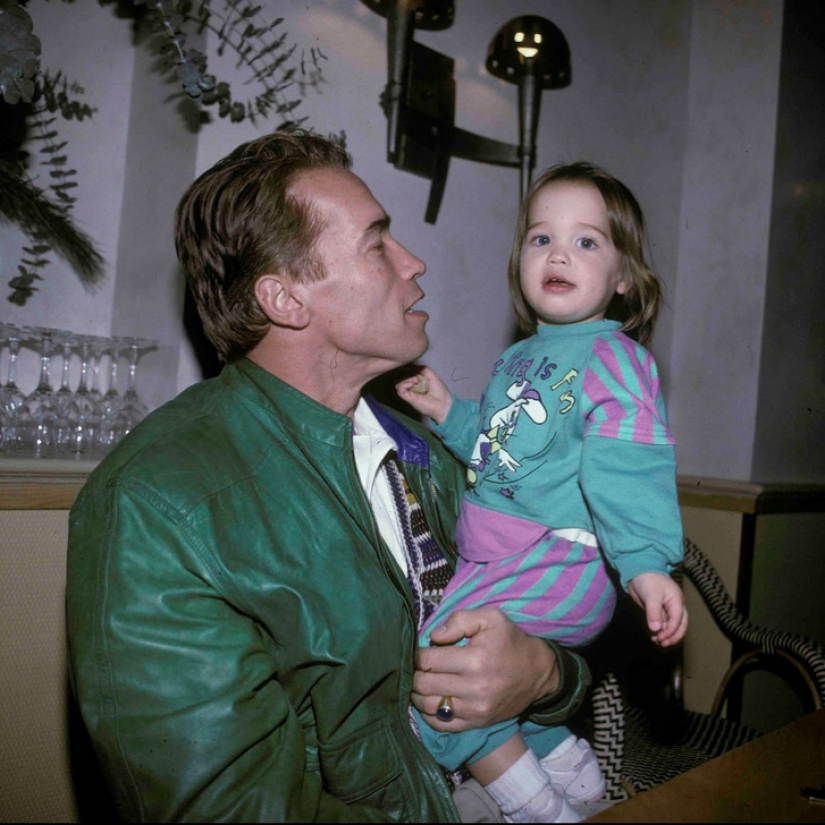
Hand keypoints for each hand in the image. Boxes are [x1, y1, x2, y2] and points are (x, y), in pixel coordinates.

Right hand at [396, 366, 451, 424]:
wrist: (443, 404)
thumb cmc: (440, 391)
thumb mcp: (431, 375)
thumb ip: (421, 369)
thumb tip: (410, 366)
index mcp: (416, 382)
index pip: (406, 373)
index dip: (407, 369)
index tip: (413, 368)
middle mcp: (411, 387)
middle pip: (400, 377)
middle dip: (406, 373)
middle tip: (416, 376)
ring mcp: (409, 393)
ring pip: (398, 383)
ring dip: (406, 378)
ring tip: (416, 380)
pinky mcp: (408, 398)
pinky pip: (400, 390)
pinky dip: (404, 384)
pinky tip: (412, 384)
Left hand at [411, 607, 556, 731]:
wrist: (538, 673)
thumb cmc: (510, 641)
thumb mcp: (491, 618)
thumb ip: (460, 620)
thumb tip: (434, 636)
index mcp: (474, 660)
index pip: (428, 660)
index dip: (417, 654)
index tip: (418, 650)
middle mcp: (473, 688)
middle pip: (424, 684)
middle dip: (414, 674)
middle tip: (416, 667)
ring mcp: (474, 710)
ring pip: (428, 706)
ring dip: (417, 694)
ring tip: (419, 682)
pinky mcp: (476, 723)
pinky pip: (442, 725)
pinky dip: (428, 714)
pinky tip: (428, 701)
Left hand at [628, 572, 688, 646]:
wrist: (638, 572)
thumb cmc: (648, 580)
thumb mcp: (651, 595)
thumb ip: (654, 612)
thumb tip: (656, 629)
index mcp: (677, 600)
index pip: (678, 619)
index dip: (671, 630)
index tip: (661, 637)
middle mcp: (676, 606)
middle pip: (680, 625)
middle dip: (673, 635)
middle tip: (663, 643)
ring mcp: (668, 609)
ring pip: (672, 625)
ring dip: (667, 634)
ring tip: (657, 641)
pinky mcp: (660, 611)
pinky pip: (664, 624)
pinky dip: (661, 631)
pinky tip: (654, 636)